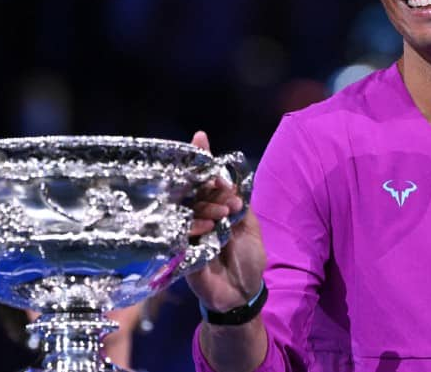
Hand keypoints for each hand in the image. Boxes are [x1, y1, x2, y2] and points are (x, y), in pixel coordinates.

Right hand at [185, 131, 266, 312]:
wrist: (243, 293)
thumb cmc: (246, 259)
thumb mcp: (250, 226)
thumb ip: (241, 202)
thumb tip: (230, 177)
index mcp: (214, 207)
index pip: (205, 179)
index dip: (202, 160)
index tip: (200, 137)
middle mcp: (197, 216)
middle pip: (193, 190)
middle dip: (209, 186)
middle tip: (226, 191)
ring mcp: (187, 233)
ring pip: (189, 209)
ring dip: (207, 207)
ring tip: (226, 214)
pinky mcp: (181, 252)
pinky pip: (182, 234)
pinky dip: (195, 228)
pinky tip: (208, 228)